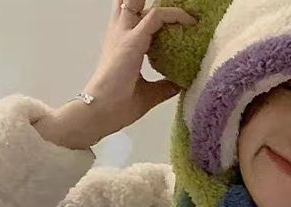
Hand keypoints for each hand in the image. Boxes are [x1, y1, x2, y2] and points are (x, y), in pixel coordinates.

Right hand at [35, 0, 195, 148]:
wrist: (101, 112)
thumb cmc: (117, 106)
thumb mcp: (148, 94)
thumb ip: (163, 86)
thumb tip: (179, 83)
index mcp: (121, 43)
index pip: (136, 16)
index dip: (155, 15)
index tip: (178, 22)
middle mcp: (120, 33)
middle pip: (130, 2)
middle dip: (146, 1)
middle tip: (175, 8)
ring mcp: (125, 34)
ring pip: (139, 1)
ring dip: (162, 4)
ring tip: (184, 13)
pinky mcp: (133, 41)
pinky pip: (158, 16)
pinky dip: (175, 15)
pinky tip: (189, 22)